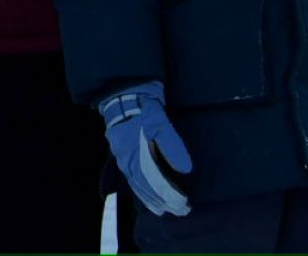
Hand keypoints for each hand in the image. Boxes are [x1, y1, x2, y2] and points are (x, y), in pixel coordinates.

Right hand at [98, 82, 192, 217]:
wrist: (122, 97)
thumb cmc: (144, 110)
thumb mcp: (161, 123)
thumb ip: (172, 146)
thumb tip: (185, 169)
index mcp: (139, 154)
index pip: (157, 182)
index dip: (171, 195)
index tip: (184, 204)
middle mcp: (129, 161)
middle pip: (147, 187)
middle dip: (164, 201)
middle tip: (180, 211)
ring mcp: (123, 159)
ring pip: (137, 185)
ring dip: (150, 199)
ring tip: (162, 210)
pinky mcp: (122, 156)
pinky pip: (130, 178)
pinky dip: (139, 190)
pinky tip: (144, 195)